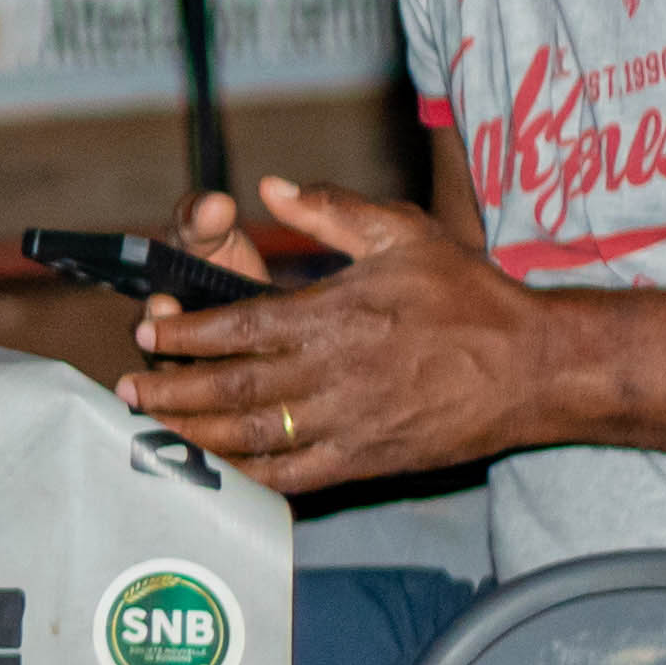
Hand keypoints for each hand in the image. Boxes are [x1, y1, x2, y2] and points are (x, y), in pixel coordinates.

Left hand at [119, 171, 550, 493]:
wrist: (534, 368)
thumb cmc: (468, 296)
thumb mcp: (404, 233)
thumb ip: (330, 210)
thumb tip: (269, 187)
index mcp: (331, 316)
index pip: (235, 327)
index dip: (185, 335)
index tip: (153, 335)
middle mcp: (329, 374)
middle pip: (228, 388)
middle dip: (170, 390)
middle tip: (131, 388)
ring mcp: (345, 423)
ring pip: (249, 437)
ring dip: (193, 435)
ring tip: (154, 428)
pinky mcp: (364, 461)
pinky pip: (291, 476)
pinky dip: (246, 476)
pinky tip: (217, 472)